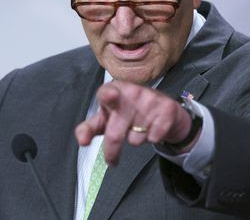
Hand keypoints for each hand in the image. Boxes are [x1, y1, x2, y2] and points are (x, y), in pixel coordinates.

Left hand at [75, 81, 195, 164]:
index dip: (108, 95)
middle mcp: (132, 91)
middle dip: (112, 151)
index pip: (106, 92)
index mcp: (113, 90)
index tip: (110, 96)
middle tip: (112, 160)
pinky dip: (152, 138)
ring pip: (135, 138)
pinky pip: (154, 137)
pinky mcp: (167, 108)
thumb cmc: (128, 113)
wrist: (164, 112)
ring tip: (140, 129)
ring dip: (136, 139)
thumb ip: (88, 128)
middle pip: (115, 131)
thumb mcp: (106, 119)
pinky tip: (154, 128)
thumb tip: (82, 141)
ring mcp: (150, 99)